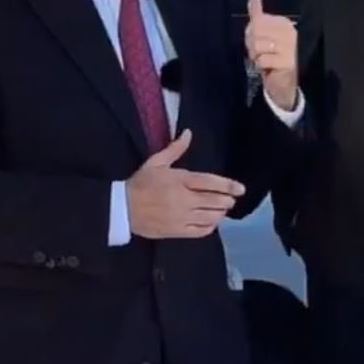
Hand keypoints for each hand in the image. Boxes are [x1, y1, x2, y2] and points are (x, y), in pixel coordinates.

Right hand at [126, 130, 246, 238]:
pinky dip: (210, 227)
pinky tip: (211, 223)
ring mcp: (181, 217)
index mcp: (180, 180)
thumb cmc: (140, 183)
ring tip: (222, 210)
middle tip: (231, 200)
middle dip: (226, 200)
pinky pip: (200, 231)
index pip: (210, 182)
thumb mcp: (156, 162)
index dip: (228, 186)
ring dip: (220, 214)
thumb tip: (189, 133)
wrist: (122, 208)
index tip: (241, 189)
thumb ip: (175, 149)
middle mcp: (183, 199)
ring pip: (210, 217)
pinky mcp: (176, 231)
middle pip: (214, 201)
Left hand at [245, 0, 298, 111]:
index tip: (257, 42)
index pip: (258, 21)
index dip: (251, 33)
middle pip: (256, 32)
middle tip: (259, 53)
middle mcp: (289, 33)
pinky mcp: (287, 62)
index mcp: (284, 24)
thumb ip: (258, 15)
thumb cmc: (273, 57)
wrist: (285, 83)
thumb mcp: (264, 34)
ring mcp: (290, 48)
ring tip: (264, 60)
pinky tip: (268, 67)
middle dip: (252, 45)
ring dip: (256, 56)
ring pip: (258, 45)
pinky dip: (261, 65)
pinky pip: (263, 59)